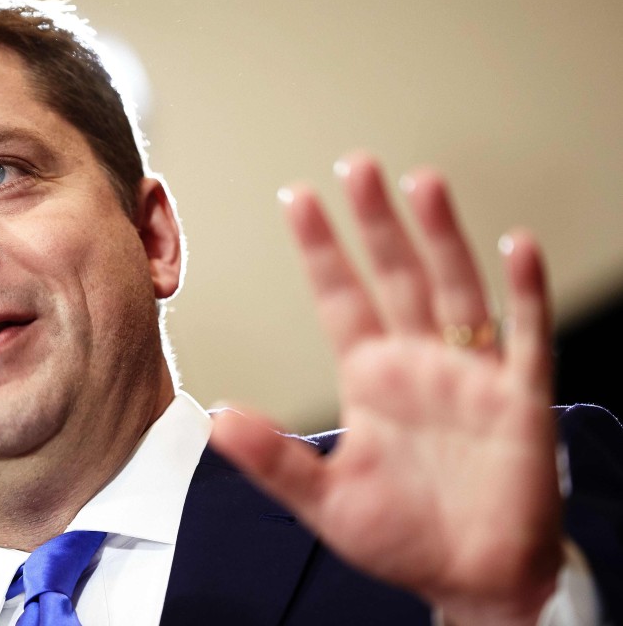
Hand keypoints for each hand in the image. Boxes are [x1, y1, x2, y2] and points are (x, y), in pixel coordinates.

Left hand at [209, 153, 563, 624]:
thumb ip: (274, 460)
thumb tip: (219, 419)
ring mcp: (471, 374)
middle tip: (356, 165)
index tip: (298, 197)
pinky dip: (525, 293)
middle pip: (396, 276)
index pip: (340, 297)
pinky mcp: (520, 400)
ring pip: (456, 289)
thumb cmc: (403, 537)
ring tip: (422, 184)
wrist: (473, 580)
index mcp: (370, 376)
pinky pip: (526, 337)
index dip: (321, 249)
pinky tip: (517, 246)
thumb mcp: (326, 501)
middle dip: (377, 222)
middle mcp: (418, 362)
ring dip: (441, 237)